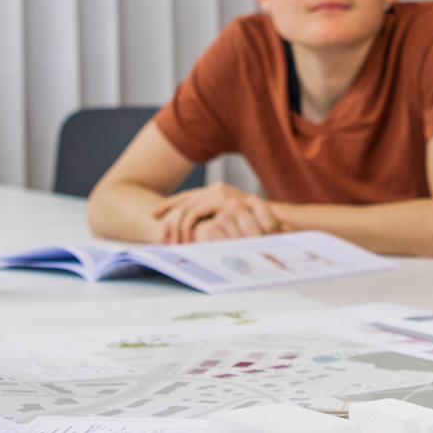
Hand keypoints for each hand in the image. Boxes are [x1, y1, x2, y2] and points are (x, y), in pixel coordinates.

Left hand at [152, 182, 280, 242]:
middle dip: (167, 216)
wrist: (277, 220)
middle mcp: (215, 189)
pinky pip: (194, 212)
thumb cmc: (258, 226)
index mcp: (217, 194)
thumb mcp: (233, 223)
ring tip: (173, 243)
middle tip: (160, 235)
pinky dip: (186, 226)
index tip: (155, 214)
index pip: (188, 198)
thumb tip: (203, 233)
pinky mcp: (220, 199)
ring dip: (176, 226)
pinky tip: (185, 239)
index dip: (170, 206)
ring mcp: (218, 192)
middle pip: (182, 201)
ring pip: (185, 208)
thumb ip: (219, 223)